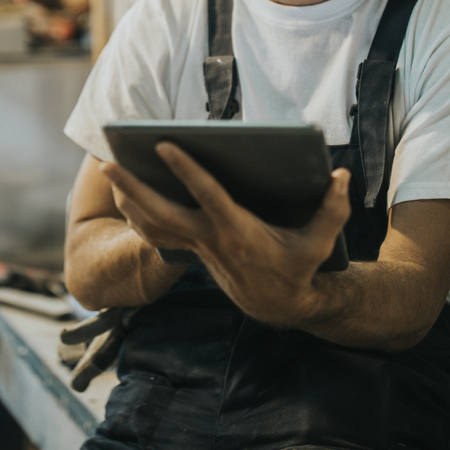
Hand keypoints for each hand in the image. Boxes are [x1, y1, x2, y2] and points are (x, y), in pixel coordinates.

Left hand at [102, 142, 350, 325]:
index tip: (165, 144)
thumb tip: (341, 175)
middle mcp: (209, 239)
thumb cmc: (298, 268)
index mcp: (237, 232)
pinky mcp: (191, 249)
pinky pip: (155, 231)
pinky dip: (137, 213)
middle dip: (132, 188)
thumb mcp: (321, 243)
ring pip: (150, 223)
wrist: (278, 305)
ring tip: (110, 167)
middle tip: (108, 161)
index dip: (186, 170)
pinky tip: (125, 193)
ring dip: (127, 198)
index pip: (206, 195)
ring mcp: (195, 246)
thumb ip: (333, 210)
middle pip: (160, 212)